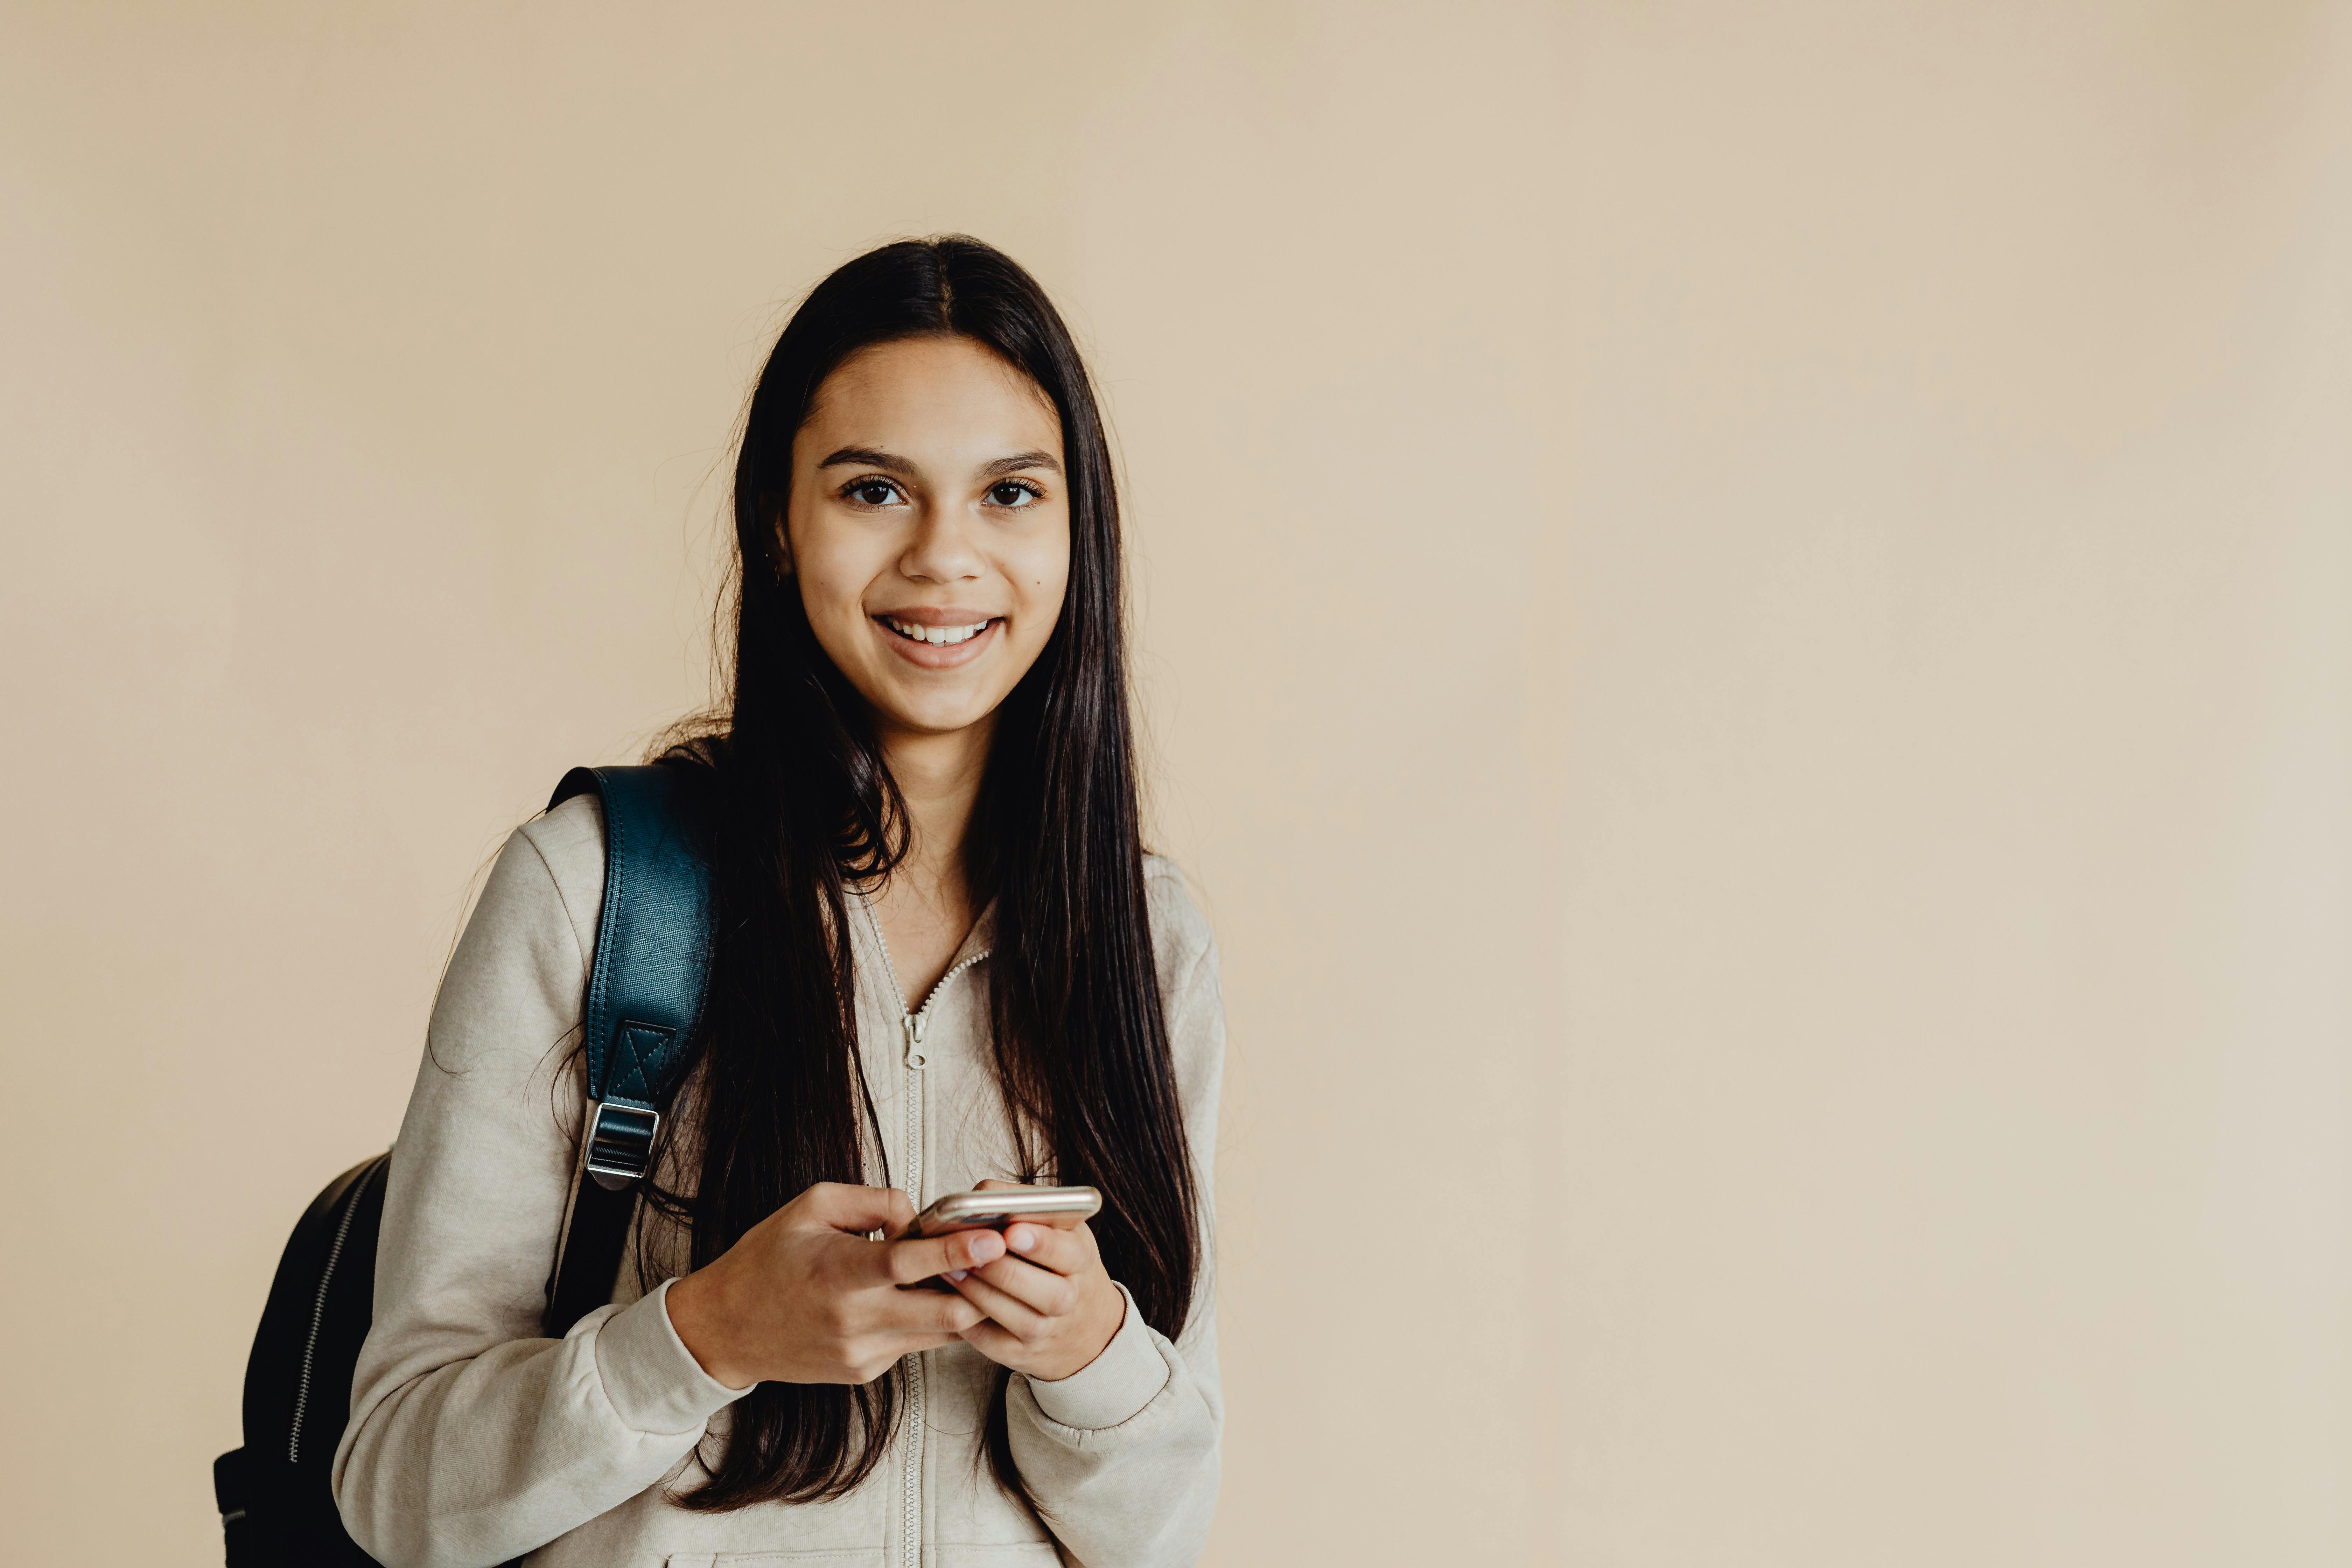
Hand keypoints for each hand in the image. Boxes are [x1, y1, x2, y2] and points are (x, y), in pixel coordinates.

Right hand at [664, 1182, 1006, 1389]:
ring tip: (964, 1272)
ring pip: (941, 1333)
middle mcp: (854, 1320)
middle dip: (981, 1286)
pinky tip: (913, 1297)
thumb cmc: (768, 1259)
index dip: (955, 1252)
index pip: (907, 1265)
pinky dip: (927, 1320)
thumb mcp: (812, 1206)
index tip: (993, 1240)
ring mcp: (863, 1352)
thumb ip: (873, 1202)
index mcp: (838, 1272)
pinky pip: (915, 1343)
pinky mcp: (865, 1371)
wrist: (726, 1328)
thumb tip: (921, 1217)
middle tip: (999, 1258)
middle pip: (944, 1312)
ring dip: (961, 1303)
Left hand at [940, 1179, 1126, 1381]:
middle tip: (969, 1251)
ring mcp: (1044, 1331)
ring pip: (1010, 1314)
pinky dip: (966, 1319)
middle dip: (999, 1268)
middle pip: (1037, 1287)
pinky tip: (950, 1297)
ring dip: (977, 1291)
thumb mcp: (1061, 1230)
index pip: (1065, 1251)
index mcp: (1080, 1259)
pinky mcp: (1018, 1354)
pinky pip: (988, 1339)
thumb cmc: (1062, 1265)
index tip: (1011, 1232)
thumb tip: (983, 1193)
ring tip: (952, 1269)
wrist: (1084, 1326)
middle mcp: (1068, 1298)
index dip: (1038, 1243)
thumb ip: (1027, 1206)